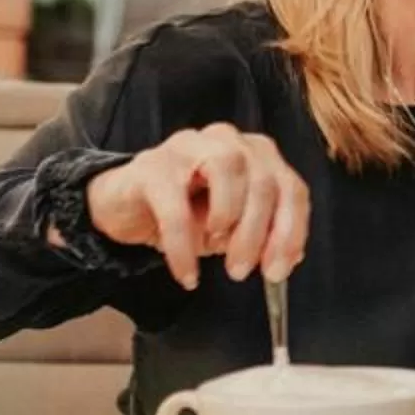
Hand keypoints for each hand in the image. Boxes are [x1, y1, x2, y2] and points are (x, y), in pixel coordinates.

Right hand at [84, 124, 310, 286]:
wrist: (123, 206)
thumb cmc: (185, 212)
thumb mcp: (231, 230)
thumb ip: (262, 237)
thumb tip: (290, 259)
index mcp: (256, 154)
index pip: (290, 187)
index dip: (291, 232)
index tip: (279, 271)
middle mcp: (228, 140)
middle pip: (263, 180)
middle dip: (258, 234)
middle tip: (242, 271)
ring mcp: (190, 145)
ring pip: (228, 170)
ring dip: (231, 224)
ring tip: (219, 259)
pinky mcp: (152, 165)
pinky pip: (175, 207)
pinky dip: (183, 247)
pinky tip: (187, 274)